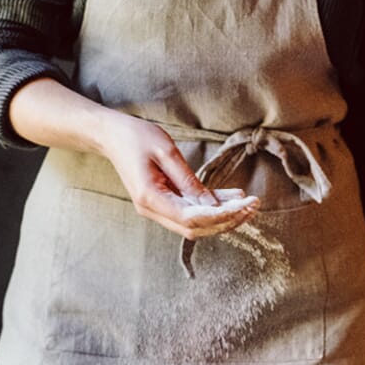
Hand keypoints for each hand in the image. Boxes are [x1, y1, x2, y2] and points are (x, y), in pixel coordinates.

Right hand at [99, 114, 258, 239]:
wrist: (112, 136)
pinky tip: (233, 197)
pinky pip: (190, 211)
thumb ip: (189, 180)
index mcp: (150, 198)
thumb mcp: (166, 151)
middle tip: (253, 206)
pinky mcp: (163, 202)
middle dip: (226, 221)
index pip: (191, 218)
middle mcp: (153, 210)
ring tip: (249, 204)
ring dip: (223, 217)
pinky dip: (212, 207)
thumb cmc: (136, 137)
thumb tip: (212, 206)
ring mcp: (157, 209)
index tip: (244, 204)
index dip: (220, 215)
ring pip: (195, 224)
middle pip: (195, 228)